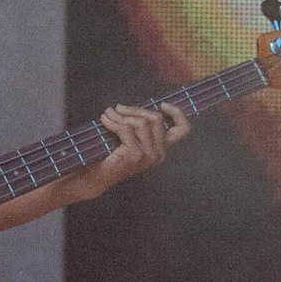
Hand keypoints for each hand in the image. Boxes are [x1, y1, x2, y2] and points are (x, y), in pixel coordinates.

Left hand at [76, 102, 191, 197]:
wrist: (98, 176)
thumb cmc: (113, 154)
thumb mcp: (133, 139)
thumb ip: (141, 126)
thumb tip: (136, 108)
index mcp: (162, 149)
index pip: (182, 130)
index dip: (177, 113)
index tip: (162, 104)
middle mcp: (159, 153)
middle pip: (156, 119)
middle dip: (135, 110)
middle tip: (119, 108)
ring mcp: (149, 155)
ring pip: (141, 123)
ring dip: (121, 115)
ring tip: (109, 114)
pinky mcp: (136, 155)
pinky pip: (126, 129)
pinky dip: (113, 122)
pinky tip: (105, 120)